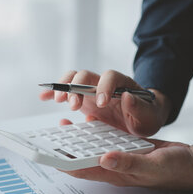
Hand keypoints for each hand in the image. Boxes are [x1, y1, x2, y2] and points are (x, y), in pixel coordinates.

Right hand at [39, 70, 171, 136]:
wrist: (141, 117)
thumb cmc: (146, 116)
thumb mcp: (149, 116)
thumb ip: (139, 106)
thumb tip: (127, 96)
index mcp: (122, 84)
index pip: (110, 77)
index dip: (104, 87)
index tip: (101, 103)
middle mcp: (103, 83)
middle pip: (86, 75)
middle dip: (77, 88)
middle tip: (73, 106)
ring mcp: (90, 90)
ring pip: (73, 79)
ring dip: (63, 88)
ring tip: (58, 101)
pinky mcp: (82, 99)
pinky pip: (65, 92)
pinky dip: (53, 93)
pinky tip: (43, 97)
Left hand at [57, 119, 192, 189]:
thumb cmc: (177, 169)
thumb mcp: (152, 165)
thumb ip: (128, 163)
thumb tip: (103, 159)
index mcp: (116, 174)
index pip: (81, 170)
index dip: (62, 164)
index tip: (46, 155)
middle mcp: (114, 167)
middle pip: (81, 160)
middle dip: (64, 150)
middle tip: (52, 135)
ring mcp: (120, 158)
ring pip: (91, 149)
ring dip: (77, 139)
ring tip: (65, 126)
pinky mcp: (127, 148)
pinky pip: (105, 141)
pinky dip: (95, 132)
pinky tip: (91, 121)